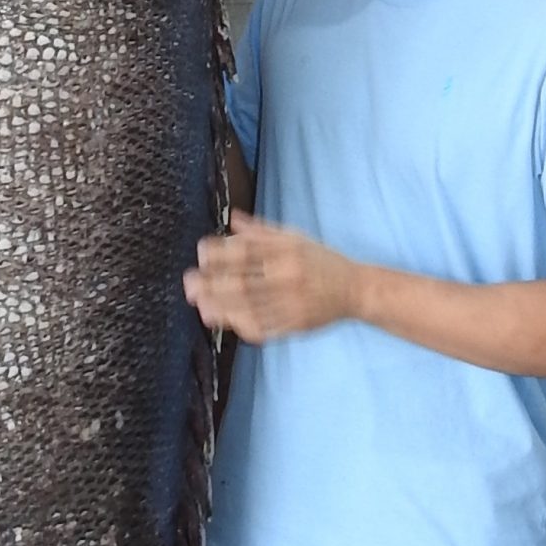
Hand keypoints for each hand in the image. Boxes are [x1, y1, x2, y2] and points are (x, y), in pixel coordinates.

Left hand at [183, 211, 362, 342]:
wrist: (356, 290)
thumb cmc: (321, 261)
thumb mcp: (295, 237)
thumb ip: (261, 231)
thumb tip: (232, 218)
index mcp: (288, 251)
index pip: (247, 251)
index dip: (221, 252)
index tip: (201, 253)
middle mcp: (289, 276)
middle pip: (244, 282)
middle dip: (213, 284)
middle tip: (189, 284)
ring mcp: (292, 303)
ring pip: (251, 308)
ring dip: (221, 308)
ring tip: (201, 306)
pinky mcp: (296, 324)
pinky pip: (266, 327)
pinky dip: (243, 325)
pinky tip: (227, 321)